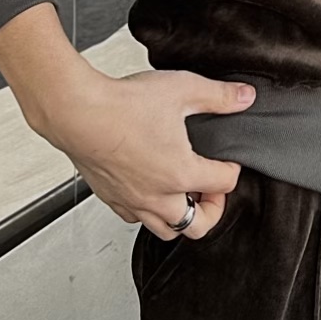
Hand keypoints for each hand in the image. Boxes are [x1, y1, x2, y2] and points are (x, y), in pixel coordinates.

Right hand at [29, 63, 254, 240]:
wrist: (75, 111)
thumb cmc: (121, 104)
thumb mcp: (182, 90)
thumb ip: (219, 96)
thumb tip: (246, 97)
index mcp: (181, 173)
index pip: (225, 184)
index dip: (232, 169)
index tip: (227, 158)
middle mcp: (158, 196)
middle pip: (198, 225)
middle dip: (212, 209)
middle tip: (210, 188)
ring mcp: (132, 201)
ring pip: (166, 229)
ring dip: (181, 215)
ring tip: (183, 190)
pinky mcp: (111, 198)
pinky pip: (136, 218)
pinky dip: (150, 211)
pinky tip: (150, 189)